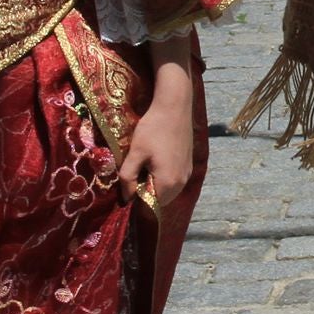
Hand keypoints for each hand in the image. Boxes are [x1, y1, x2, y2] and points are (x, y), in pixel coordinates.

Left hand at [118, 36, 195, 207]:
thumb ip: (127, 178)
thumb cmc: (153, 128)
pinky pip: (174, 182)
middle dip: (144, 195)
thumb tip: (125, 199)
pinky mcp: (188, 166)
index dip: (135, 201)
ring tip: (142, 168)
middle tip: (132, 177)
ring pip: (167, 192)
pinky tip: (154, 163)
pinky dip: (163, 180)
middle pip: (159, 201)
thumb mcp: (135, 153)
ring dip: (154, 187)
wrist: (175, 106)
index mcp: (167, 182)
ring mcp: (187, 174)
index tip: (125, 190)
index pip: (149, 206)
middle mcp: (180, 183)